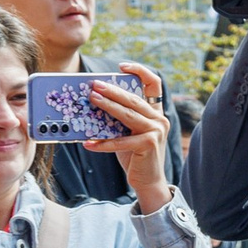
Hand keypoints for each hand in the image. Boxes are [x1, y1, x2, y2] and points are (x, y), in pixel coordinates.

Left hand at [84, 62, 173, 214]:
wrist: (148, 181)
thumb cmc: (135, 155)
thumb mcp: (128, 132)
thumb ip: (120, 118)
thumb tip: (94, 103)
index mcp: (155, 112)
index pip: (154, 84)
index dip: (140, 71)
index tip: (122, 66)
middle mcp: (159, 119)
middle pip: (134, 98)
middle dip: (112, 90)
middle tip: (94, 85)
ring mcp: (155, 131)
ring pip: (127, 114)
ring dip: (107, 106)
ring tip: (91, 99)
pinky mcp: (148, 144)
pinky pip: (121, 141)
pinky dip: (103, 143)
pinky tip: (88, 143)